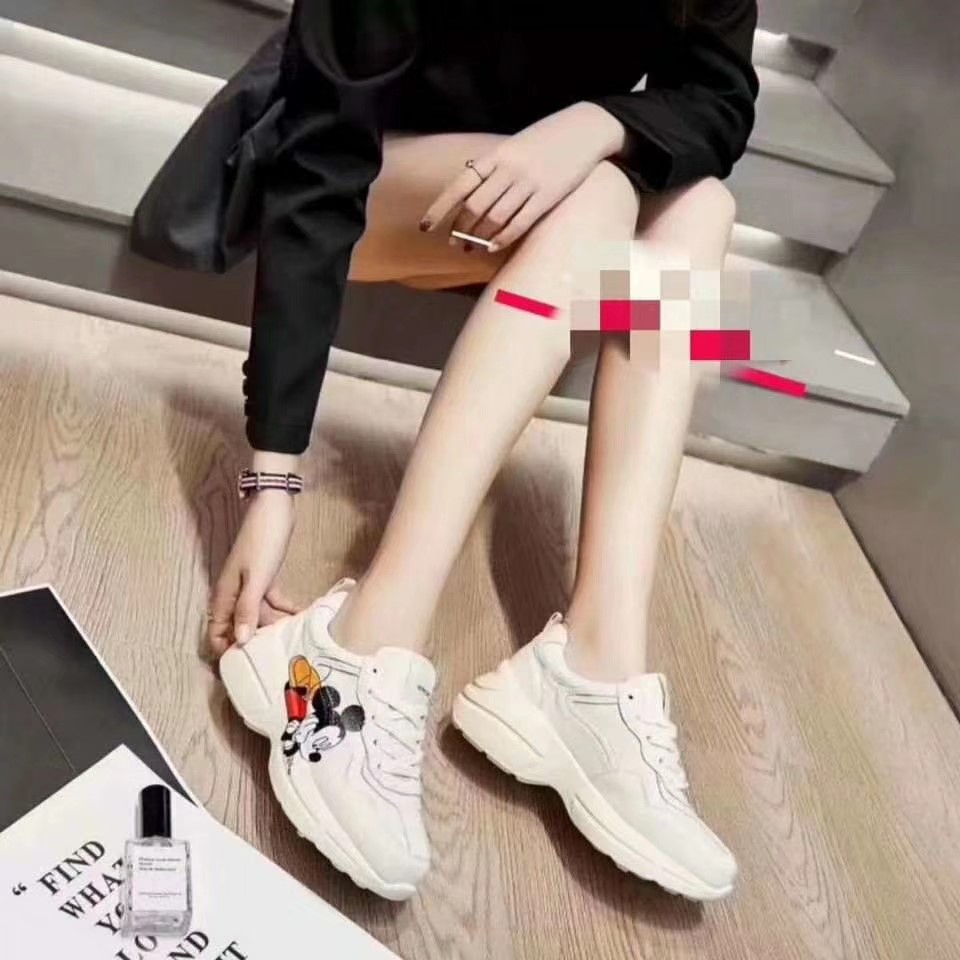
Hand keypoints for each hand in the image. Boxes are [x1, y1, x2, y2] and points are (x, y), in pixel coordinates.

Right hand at [207, 490, 300, 655]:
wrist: (274, 507)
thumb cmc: (262, 541)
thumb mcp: (256, 579)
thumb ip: (248, 610)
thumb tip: (240, 642)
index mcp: (225, 595)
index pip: (216, 631)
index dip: (226, 650)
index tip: (246, 665)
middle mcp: (233, 593)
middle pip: (240, 626)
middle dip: (257, 640)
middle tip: (280, 652)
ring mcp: (249, 584)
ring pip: (258, 614)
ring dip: (273, 624)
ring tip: (294, 634)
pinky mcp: (264, 576)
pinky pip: (270, 600)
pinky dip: (282, 607)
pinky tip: (298, 613)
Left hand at [420, 102, 625, 252]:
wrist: (584, 129)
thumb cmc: (545, 139)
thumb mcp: (513, 147)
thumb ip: (492, 168)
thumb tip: (469, 195)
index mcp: (496, 155)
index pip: (460, 186)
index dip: (441, 209)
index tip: (426, 227)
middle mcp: (508, 170)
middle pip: (475, 206)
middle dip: (460, 228)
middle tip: (454, 242)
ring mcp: (528, 183)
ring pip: (494, 217)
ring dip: (479, 237)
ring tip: (470, 248)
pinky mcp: (547, 197)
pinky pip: (519, 223)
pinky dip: (503, 238)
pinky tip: (493, 247)